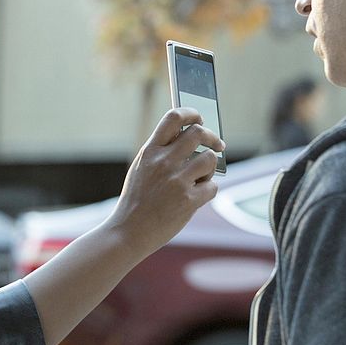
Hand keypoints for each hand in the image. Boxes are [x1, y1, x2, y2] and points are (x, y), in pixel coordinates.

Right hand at [106, 107, 224, 254]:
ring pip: (210, 159)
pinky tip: (197, 196)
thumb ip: (161, 152)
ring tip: (202, 177)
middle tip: (217, 144)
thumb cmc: (137, 200)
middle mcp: (163, 162)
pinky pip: (212, 187)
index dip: (191, 113)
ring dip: (211, 167)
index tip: (199, 117)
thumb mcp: (141, 169)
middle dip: (212, 137)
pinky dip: (208, 190)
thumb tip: (190, 137)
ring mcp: (176, 181)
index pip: (174, 117)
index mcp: (150, 151)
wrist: (128, 232)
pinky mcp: (188, 200)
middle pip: (198, 132)